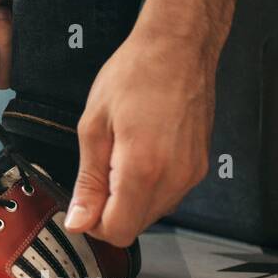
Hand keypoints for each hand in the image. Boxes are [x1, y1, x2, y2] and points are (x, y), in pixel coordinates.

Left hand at [64, 0, 237, 246]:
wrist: (179, 47)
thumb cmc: (135, 75)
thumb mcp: (94, 126)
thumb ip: (87, 180)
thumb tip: (77, 221)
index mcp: (142, 169)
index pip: (118, 230)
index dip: (93, 225)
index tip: (80, 205)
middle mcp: (174, 179)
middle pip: (136, 226)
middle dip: (110, 211)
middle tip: (95, 173)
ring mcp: (192, 174)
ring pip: (153, 212)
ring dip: (129, 199)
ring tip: (118, 156)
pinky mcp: (200, 166)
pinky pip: (169, 194)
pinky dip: (148, 187)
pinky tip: (138, 154)